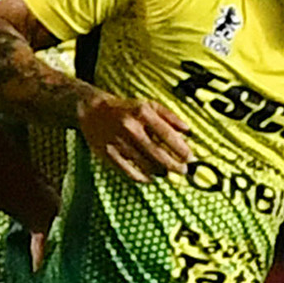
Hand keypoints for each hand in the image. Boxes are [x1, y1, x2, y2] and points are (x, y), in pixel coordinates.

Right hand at [76, 94, 194, 180]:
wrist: (92, 110)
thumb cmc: (126, 108)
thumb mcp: (149, 105)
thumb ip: (170, 116)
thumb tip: (188, 131)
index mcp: (142, 113)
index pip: (167, 135)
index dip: (181, 149)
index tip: (191, 158)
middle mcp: (131, 127)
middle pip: (158, 153)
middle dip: (174, 165)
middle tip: (183, 171)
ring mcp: (118, 142)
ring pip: (145, 164)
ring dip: (160, 172)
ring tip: (167, 173)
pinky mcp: (108, 154)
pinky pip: (129, 171)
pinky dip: (142, 177)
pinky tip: (150, 178)